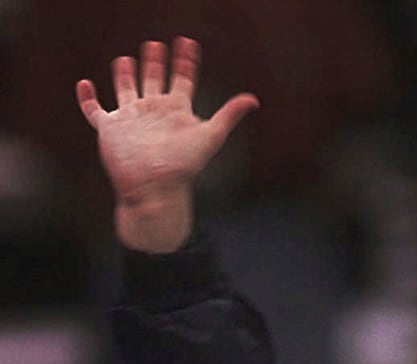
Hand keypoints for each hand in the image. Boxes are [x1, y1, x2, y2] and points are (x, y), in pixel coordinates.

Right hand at [76, 36, 257, 251]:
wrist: (156, 189)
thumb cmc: (183, 166)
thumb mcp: (209, 136)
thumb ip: (229, 116)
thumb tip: (253, 99)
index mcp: (176, 110)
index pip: (182, 79)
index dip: (185, 61)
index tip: (188, 43)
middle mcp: (154, 112)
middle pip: (154, 80)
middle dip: (155, 63)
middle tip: (156, 44)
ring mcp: (131, 119)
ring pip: (126, 90)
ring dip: (125, 75)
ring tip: (126, 59)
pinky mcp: (110, 129)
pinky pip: (94, 110)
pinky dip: (87, 99)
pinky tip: (85, 84)